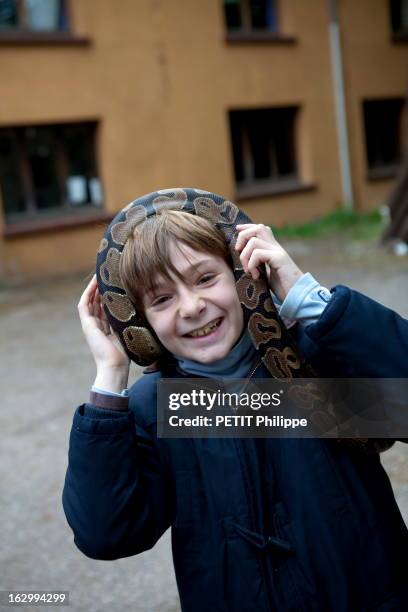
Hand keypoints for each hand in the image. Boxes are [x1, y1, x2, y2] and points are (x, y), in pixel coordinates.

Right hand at [78, 275, 129, 391]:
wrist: (115, 365)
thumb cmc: (126, 352)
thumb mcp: (130, 330)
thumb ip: (132, 319)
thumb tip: (144, 307)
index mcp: (108, 325)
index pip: (106, 304)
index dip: (109, 291)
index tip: (116, 280)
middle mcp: (98, 323)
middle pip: (97, 299)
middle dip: (101, 286)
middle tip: (108, 272)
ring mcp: (90, 323)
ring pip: (90, 299)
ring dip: (94, 286)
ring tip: (100, 273)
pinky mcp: (86, 324)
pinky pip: (84, 305)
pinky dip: (88, 293)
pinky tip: (94, 284)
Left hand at [235, 224, 302, 301]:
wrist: (298, 296)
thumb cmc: (283, 288)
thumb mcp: (266, 274)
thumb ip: (258, 264)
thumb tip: (242, 261)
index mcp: (273, 249)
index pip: (261, 229)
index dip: (247, 227)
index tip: (236, 229)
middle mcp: (276, 247)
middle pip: (258, 228)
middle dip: (243, 236)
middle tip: (238, 252)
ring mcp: (279, 252)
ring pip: (254, 241)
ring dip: (245, 256)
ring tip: (248, 271)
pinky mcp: (280, 259)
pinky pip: (258, 253)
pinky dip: (251, 264)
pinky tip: (255, 275)